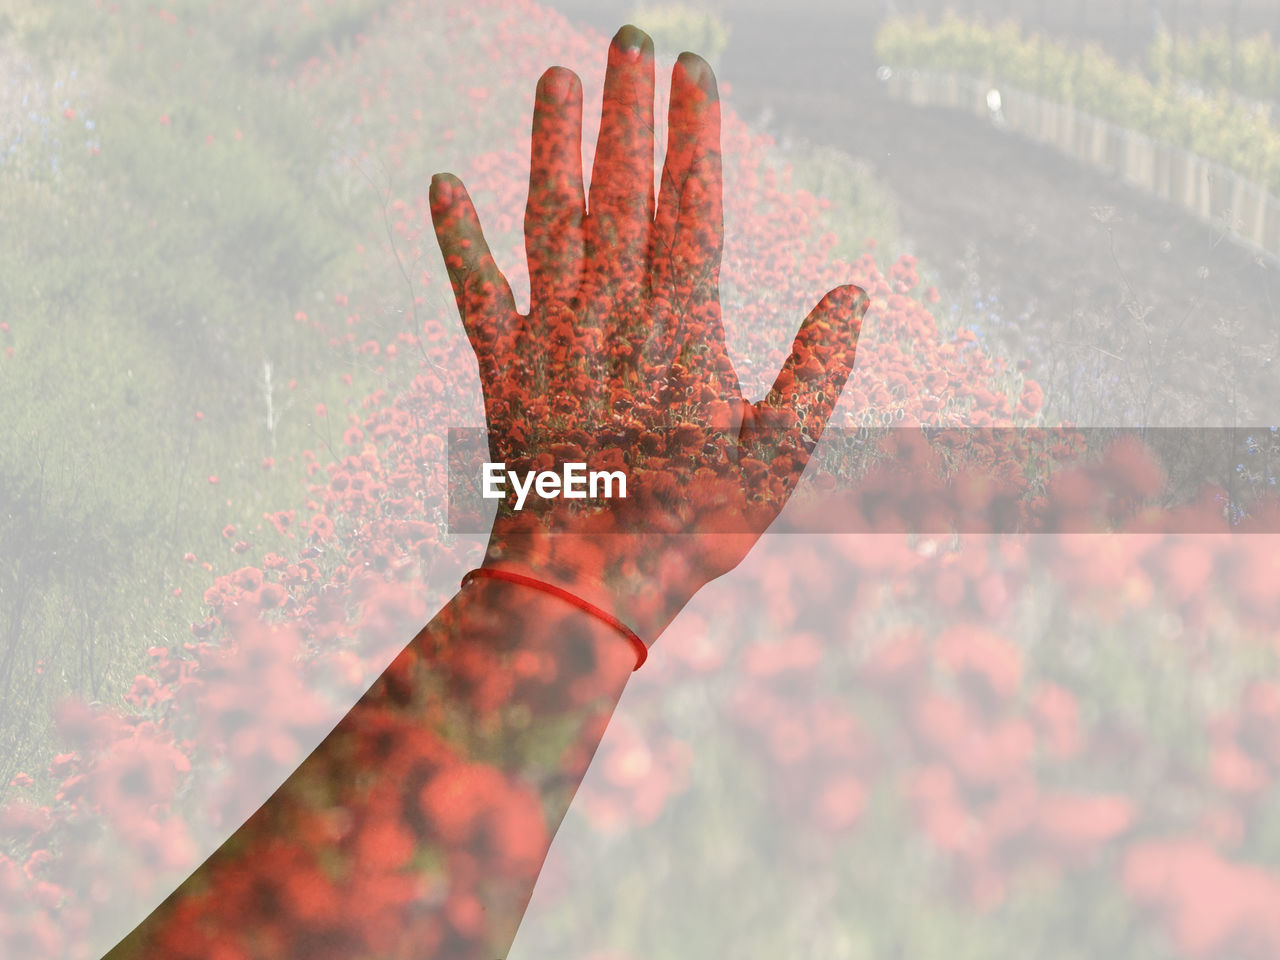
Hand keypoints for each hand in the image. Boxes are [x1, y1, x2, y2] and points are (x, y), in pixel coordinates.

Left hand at [431, 24, 867, 645]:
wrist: (587, 578)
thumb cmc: (693, 524)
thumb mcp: (779, 455)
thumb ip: (818, 370)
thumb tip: (852, 293)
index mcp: (684, 323)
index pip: (693, 202)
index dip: (695, 131)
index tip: (696, 69)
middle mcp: (614, 311)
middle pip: (621, 189)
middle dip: (627, 109)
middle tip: (627, 36)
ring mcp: (552, 334)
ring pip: (550, 218)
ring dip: (550, 145)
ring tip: (553, 79)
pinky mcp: (503, 367)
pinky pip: (476, 289)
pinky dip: (457, 236)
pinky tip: (441, 182)